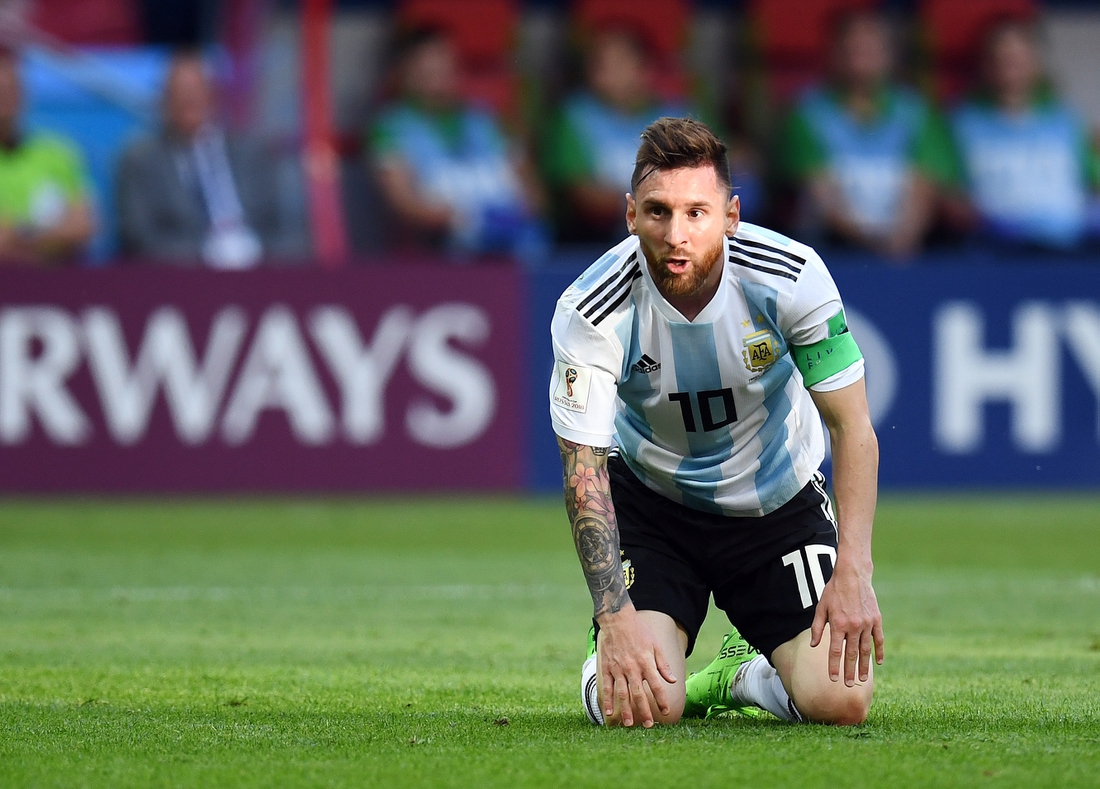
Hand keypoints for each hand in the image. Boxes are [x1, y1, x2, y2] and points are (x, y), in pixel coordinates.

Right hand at [596, 604, 676, 726]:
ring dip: (626, 710)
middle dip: (644, 711)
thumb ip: (663, 665)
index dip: (662, 700)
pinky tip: (609, 712)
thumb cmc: (639, 632)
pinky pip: (607, 686)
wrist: (617, 619)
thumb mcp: (655, 645)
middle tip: (648, 725)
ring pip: (623, 693)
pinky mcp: (606, 668)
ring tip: (629, 724)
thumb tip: (673, 680)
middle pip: (639, 694)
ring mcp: (618, 669)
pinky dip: (608, 700)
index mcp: (646, 663)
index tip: (666, 712)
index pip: (657, 686)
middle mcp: (632, 668)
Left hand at [810, 558, 883, 685]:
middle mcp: (852, 626)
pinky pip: (879, 639)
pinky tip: (879, 663)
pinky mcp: (876, 620)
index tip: (834, 679)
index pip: (834, 651)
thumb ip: (817, 628)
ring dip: (864, 666)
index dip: (834, 666)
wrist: (852, 574)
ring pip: (866, 650)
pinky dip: (880, 652)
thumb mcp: (821, 608)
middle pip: (851, 654)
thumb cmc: (833, 591)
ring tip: (863, 680)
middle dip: (850, 671)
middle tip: (850, 685)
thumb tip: (813, 645)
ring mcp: (866, 624)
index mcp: (837, 624)